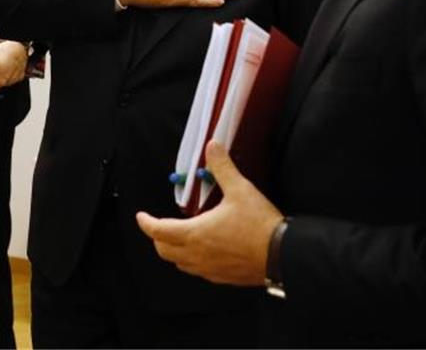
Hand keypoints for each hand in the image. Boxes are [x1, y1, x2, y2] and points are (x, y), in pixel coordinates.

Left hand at [0, 40, 27, 94]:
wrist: (18, 45)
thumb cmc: (5, 51)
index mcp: (0, 80)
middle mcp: (8, 81)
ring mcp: (14, 78)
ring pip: (3, 82)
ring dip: (0, 75)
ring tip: (0, 65)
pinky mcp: (20, 74)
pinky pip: (12, 77)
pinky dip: (8, 73)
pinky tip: (7, 65)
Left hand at [135, 141, 282, 285]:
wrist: (284, 255)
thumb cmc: (260, 226)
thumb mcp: (239, 189)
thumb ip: (222, 167)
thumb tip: (212, 147)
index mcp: (195, 233)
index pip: (158, 231)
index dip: (146, 223)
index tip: (142, 216)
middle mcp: (198, 255)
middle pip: (164, 250)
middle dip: (158, 237)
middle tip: (159, 225)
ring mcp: (209, 269)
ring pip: (180, 263)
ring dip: (174, 250)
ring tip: (179, 237)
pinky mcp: (223, 277)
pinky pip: (199, 272)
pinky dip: (192, 261)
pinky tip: (203, 251)